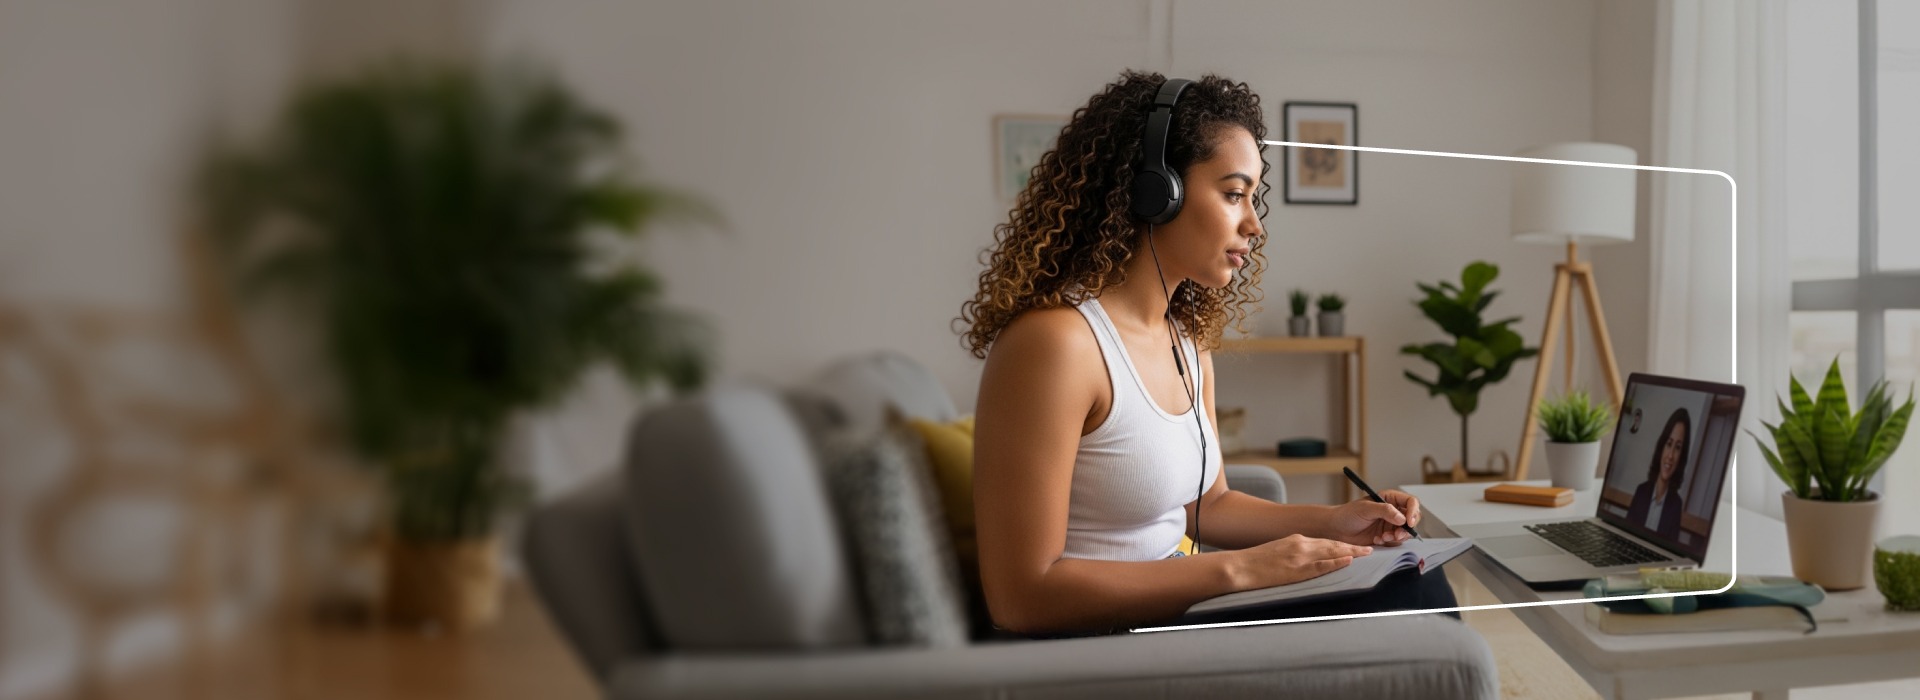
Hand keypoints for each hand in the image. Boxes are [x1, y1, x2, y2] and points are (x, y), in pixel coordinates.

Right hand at [1230, 534, 1371, 589]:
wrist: (1238, 567)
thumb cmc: (1253, 562)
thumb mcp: (1276, 552)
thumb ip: (1292, 553)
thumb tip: (1303, 560)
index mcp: (1295, 540)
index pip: (1324, 541)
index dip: (1341, 544)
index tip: (1353, 546)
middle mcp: (1300, 544)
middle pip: (1332, 544)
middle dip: (1352, 547)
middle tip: (1368, 549)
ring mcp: (1300, 557)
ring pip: (1331, 552)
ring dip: (1350, 553)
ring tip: (1366, 553)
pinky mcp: (1297, 570)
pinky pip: (1321, 565)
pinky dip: (1336, 562)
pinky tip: (1348, 561)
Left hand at [1325, 489, 1421, 546]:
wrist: (1337, 530)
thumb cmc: (1348, 514)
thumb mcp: (1366, 508)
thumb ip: (1385, 511)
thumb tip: (1402, 518)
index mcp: (1390, 499)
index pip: (1411, 502)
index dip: (1413, 512)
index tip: (1408, 522)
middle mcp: (1393, 511)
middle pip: (1413, 518)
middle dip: (1407, 528)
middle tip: (1396, 534)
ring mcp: (1391, 524)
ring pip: (1406, 531)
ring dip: (1398, 536)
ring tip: (1383, 537)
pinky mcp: (1387, 536)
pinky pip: (1397, 541)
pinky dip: (1390, 542)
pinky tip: (1377, 540)